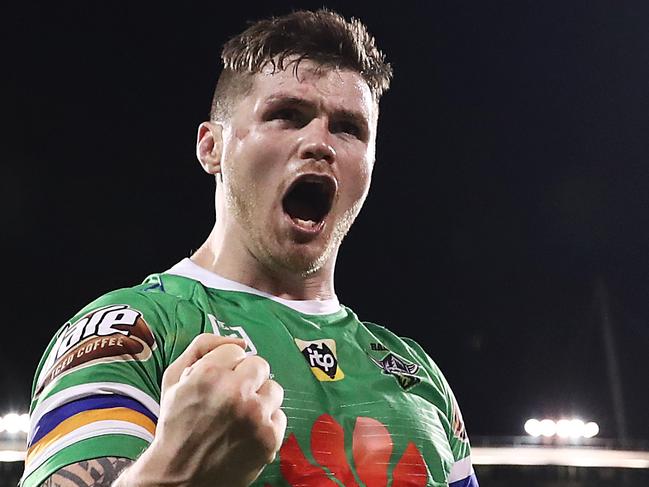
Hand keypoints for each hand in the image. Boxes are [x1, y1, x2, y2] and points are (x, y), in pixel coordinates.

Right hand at [118, 333, 286, 486]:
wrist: (179, 477)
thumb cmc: (177, 425)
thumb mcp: (174, 378)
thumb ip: (203, 346)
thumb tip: (240, 340)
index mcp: (209, 374)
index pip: (236, 350)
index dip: (226, 366)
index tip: (217, 382)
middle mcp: (235, 393)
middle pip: (259, 365)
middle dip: (246, 379)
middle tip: (231, 397)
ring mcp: (255, 416)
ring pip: (274, 389)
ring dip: (260, 399)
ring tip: (239, 416)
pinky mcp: (269, 438)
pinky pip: (280, 415)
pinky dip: (266, 423)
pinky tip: (246, 433)